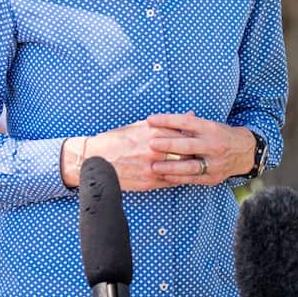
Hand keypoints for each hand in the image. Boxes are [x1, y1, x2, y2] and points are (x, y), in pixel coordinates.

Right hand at [77, 120, 191, 190]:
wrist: (95, 160)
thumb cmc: (116, 140)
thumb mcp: (138, 126)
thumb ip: (166, 122)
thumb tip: (191, 115)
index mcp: (153, 132)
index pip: (184, 135)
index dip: (194, 139)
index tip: (200, 140)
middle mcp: (155, 149)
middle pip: (187, 152)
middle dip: (195, 153)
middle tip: (202, 153)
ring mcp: (153, 166)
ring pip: (181, 169)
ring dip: (189, 168)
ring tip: (193, 164)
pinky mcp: (150, 182)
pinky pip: (172, 181)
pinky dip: (178, 178)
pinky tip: (180, 175)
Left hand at [147, 112, 256, 185]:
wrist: (244, 152)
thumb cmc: (218, 134)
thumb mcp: (206, 125)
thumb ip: (186, 123)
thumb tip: (159, 119)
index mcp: (211, 129)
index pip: (187, 122)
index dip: (168, 120)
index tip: (150, 119)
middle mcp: (214, 146)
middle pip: (189, 145)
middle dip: (168, 145)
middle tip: (150, 144)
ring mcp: (215, 163)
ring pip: (190, 166)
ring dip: (170, 167)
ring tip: (153, 167)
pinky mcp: (213, 177)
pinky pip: (193, 179)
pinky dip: (178, 178)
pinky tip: (164, 176)